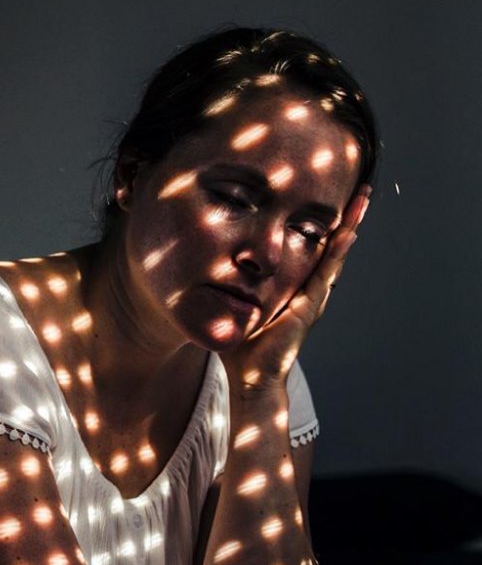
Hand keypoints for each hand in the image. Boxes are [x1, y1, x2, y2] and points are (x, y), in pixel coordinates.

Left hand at [222, 184, 370, 387]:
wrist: (251, 378)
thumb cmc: (240, 346)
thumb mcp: (234, 305)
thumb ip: (227, 285)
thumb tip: (201, 262)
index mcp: (292, 286)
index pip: (310, 247)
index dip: (320, 222)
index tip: (326, 194)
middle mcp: (307, 289)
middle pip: (329, 244)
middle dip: (345, 216)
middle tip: (360, 187)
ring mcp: (312, 297)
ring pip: (334, 253)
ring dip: (349, 225)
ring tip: (363, 199)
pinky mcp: (309, 306)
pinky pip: (325, 272)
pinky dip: (337, 251)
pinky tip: (347, 231)